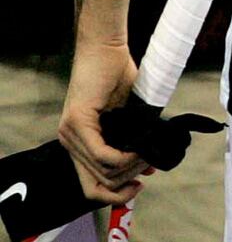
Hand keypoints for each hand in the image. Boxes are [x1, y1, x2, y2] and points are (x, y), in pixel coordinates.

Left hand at [58, 39, 144, 203]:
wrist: (107, 48)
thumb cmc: (118, 75)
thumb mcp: (129, 116)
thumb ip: (133, 141)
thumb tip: (148, 166)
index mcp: (79, 144)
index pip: (89, 186)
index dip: (116, 194)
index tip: (139, 185)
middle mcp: (69, 143)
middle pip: (96, 184)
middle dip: (127, 182)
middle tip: (150, 169)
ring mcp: (70, 134)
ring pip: (102, 171)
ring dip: (131, 166)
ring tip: (150, 155)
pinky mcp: (77, 123)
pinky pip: (101, 155)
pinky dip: (124, 157)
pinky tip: (140, 149)